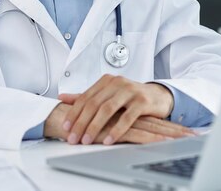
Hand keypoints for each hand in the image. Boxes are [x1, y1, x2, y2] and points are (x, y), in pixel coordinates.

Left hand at [58, 74, 175, 144]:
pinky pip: (126, 117)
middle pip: (94, 104)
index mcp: (106, 80)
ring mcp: (130, 91)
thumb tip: (63, 97)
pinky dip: (116, 130)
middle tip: (73, 138)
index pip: (85, 97)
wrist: (158, 96)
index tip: (65, 127)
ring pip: (107, 109)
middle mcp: (117, 82)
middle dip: (81, 123)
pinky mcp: (142, 101)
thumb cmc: (131, 96)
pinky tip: (108, 140)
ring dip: (95, 127)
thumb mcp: (108, 94)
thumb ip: (87, 96)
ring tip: (87, 140)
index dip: (74, 113)